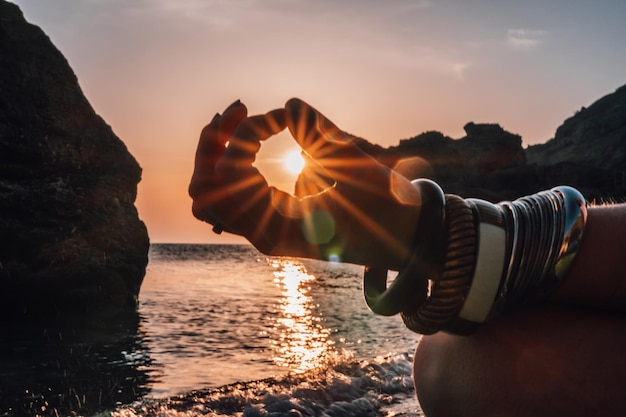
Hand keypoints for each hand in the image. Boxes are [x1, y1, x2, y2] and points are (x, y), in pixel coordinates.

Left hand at [189, 98, 433, 269]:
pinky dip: (231, 166)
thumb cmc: (385, 208)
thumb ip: (322, 134)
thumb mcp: (357, 167)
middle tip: (237, 108)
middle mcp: (261, 234)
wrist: (400, 237)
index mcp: (276, 229)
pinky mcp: (272, 222)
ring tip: (235, 119)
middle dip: (212, 143)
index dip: (242, 135)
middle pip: (204, 189)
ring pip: (210, 197)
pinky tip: (252, 140)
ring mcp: (264, 231)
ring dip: (216, 155)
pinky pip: (230, 198)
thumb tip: (289, 104)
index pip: (227, 174)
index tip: (271, 115)